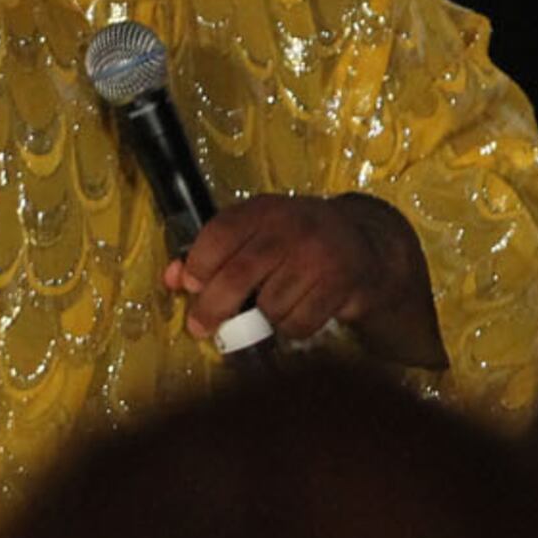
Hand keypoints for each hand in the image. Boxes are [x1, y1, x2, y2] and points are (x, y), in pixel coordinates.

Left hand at [168, 192, 443, 367]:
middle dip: (212, 309)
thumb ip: (213, 253)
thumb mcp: (256, 235)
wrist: (366, 244)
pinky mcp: (340, 284)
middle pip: (238, 277)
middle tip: (202, 327)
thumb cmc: (297, 242)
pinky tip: (300, 312)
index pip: (218, 235)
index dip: (198, 265)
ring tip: (273, 308)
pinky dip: (293, 328)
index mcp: (264, 209)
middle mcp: (292, 226)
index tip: (192, 286)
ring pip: (269, 307)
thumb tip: (171, 278)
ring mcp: (318, 255)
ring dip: (264, 319)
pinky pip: (298, 324)